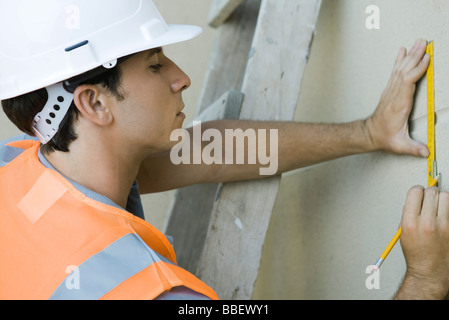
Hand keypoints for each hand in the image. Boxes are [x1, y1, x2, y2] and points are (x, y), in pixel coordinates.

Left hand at [365, 39, 429, 157]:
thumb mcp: (399, 145)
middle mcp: (394, 94)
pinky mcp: (390, 90)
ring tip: (419, 41)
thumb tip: (426, 152)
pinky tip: (403, 50)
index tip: (426, 60)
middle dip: (415, 56)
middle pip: (404, 71)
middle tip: (424, 42)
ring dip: (410, 55)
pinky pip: (395, 72)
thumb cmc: (385, 137)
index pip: (407, 83)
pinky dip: (400, 60)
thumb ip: (412, 148)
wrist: (370, 134)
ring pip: (400, 69)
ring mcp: (391, 91)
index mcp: (399, 105)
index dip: (416, 71)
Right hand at [395, 186, 448, 298]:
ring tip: (438, 206)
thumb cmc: (416, 253)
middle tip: (429, 199)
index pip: (415, 192)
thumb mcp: (402, 231)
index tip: (418, 193)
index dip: (417, 191)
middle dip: (429, 193)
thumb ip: (408, 213)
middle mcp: (427, 223)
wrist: (430, 272)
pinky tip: (444, 215)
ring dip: (441, 198)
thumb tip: (417, 198)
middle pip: (432, 192)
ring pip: (446, 196)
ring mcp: (444, 226)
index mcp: (410, 222)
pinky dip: (448, 209)